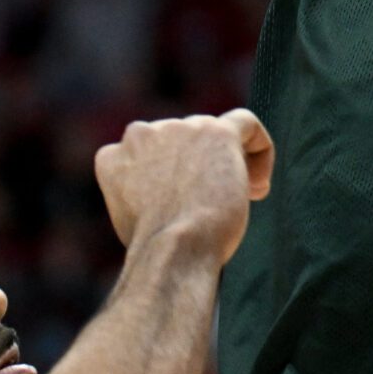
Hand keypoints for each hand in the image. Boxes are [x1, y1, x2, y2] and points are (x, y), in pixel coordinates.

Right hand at [93, 109, 274, 267]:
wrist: (173, 251)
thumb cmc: (156, 249)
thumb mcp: (132, 218)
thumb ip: (144, 191)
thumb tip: (171, 193)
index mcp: (113, 156)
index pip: (147, 152)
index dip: (169, 176)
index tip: (183, 201)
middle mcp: (142, 134)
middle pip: (182, 139)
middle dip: (199, 167)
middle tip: (213, 203)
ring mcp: (180, 128)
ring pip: (213, 133)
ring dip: (226, 164)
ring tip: (237, 201)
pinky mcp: (217, 132)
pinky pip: (245, 123)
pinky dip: (259, 147)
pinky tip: (259, 182)